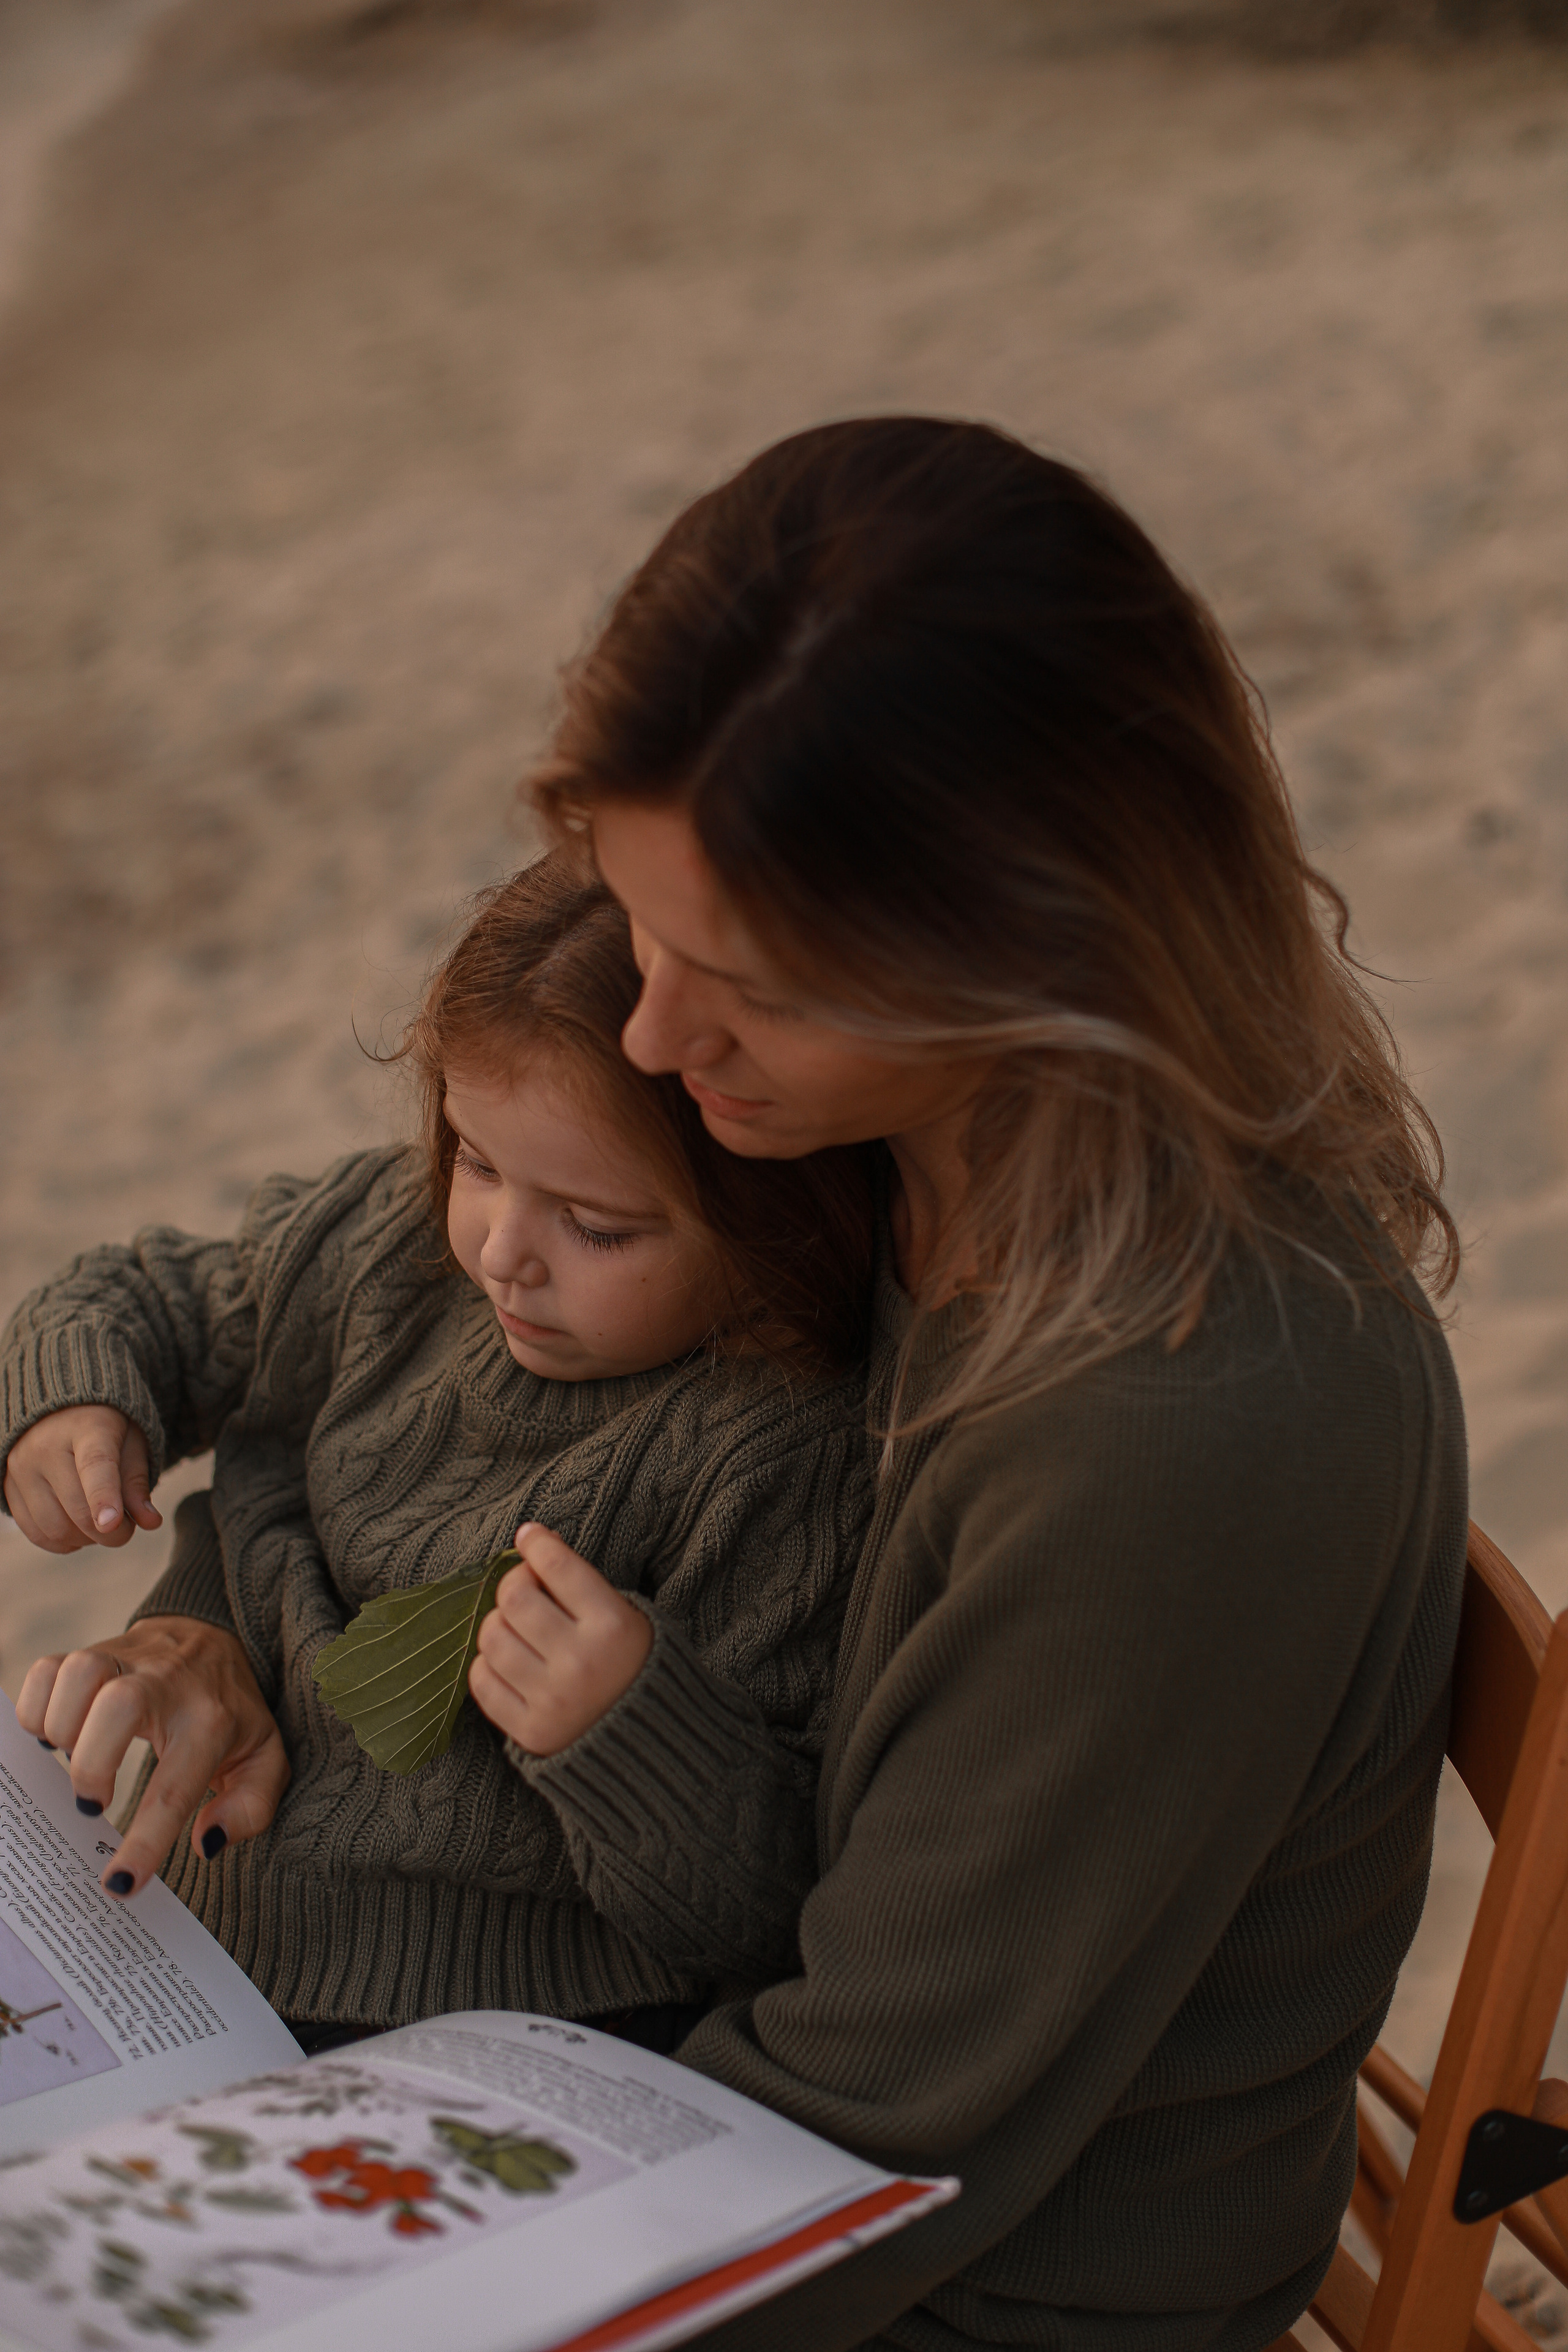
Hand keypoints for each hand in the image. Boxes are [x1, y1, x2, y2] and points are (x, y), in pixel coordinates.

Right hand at [4, 1407, 162, 1550]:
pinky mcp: (8, 1487)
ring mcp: (21, 1468)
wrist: (58, 1410)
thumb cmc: (104, 1429)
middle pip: (76, 1508)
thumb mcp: (130, 1443)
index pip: (94, 1465)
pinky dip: (63, 1542)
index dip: (103, 1498)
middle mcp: (46, 1446)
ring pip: (55, 1528)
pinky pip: (36, 1533)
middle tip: (126, 1529)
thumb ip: (138, 1483)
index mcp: (87, 1426)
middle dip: (110, 1534)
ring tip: (101, 1525)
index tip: (113, 1524)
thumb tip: (151, 1522)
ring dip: (86, 1539)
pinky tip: (77, 1530)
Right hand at [16, 1617, 290, 1900]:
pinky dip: (37, 1705)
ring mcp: (128, 1660)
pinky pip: (49, 1670)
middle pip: (118, 1706)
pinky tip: (55, 1731)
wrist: (215, 1639)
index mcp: (211, 1722)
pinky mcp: (94, 1649)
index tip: (119, 1884)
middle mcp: (168, 1684)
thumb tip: (207, 1842)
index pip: (175, 1788)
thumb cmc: (231, 1713)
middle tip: (93, 1803)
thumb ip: (250, 1808)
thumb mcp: (264, 1761)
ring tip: (74, 1757)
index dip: (144, 1843)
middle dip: (91, 1765)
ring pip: (80, 1674)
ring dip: (62, 1728)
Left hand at [469, 1523, 652, 1757]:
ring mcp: (552, 1699)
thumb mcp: (629, 1617)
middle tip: (524, 1587)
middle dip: (514, 1584)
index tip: (528, 1536)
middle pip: (515, 1599)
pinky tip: (508, 1661)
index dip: (537, 1544)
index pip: (558, 1567)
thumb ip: (583, 1584)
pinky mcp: (530, 1731)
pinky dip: (487, 1664)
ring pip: (491, 1638)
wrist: (649, 1744)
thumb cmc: (635, 1667)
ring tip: (516, 1628)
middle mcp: (581, 1662)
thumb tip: (532, 1542)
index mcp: (613, 1626)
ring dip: (497, 1624)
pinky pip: (482, 1683)